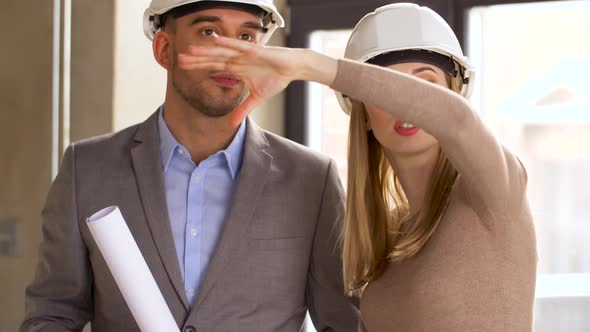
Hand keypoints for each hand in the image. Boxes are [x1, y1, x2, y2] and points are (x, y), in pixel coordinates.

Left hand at [178, 36, 302, 124]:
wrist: (292, 68)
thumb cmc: (276, 79)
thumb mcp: (257, 98)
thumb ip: (243, 110)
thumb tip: (232, 124)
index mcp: (237, 70)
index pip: (214, 69)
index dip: (200, 68)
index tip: (184, 69)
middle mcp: (237, 60)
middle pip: (213, 60)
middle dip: (198, 60)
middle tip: (180, 60)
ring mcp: (245, 54)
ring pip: (222, 53)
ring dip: (207, 51)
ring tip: (191, 50)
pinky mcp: (254, 51)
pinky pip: (238, 46)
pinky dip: (227, 43)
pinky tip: (214, 40)